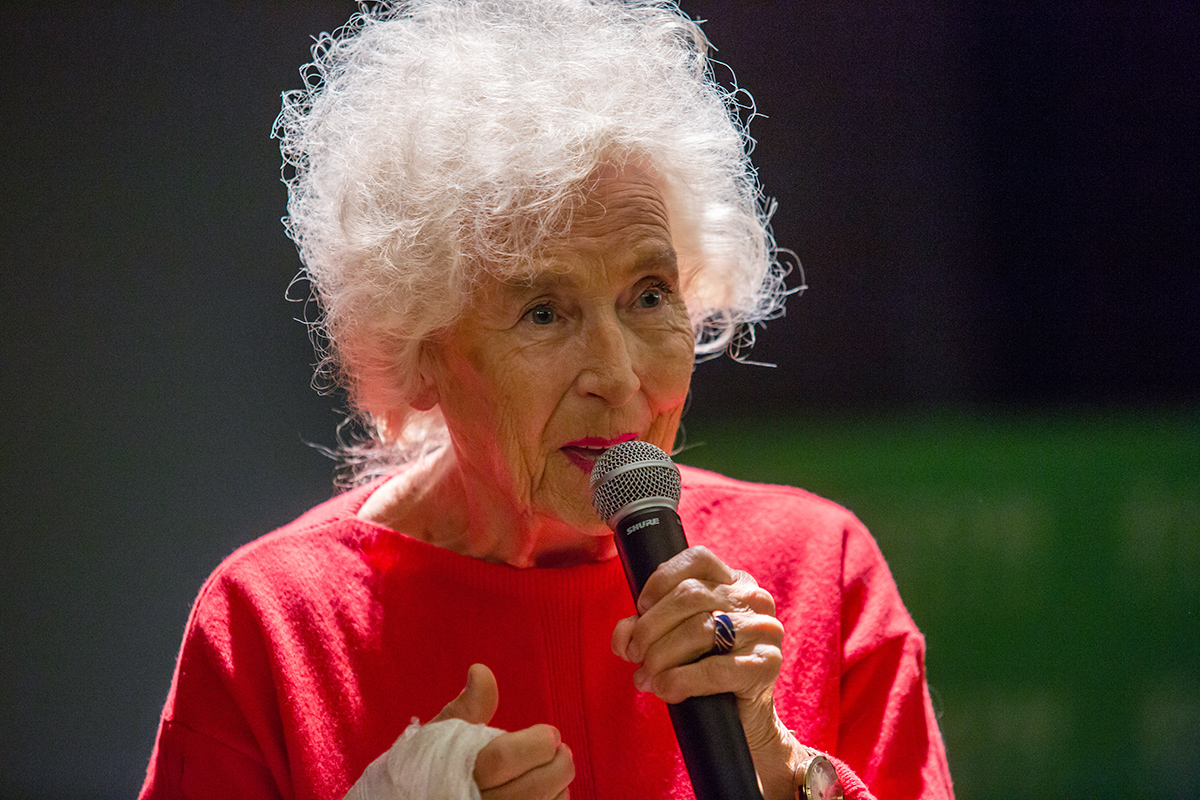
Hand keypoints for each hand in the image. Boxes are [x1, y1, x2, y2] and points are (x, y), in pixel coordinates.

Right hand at [434, 664, 574, 799]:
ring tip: (556, 767)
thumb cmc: (434, 765)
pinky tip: (548, 790)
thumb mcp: (443, 733)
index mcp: (459, 772)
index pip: (503, 758)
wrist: (419, 799)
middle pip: (530, 789)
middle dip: (557, 765)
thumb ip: (468, 706)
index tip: (549, 734)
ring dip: (558, 786)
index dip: (536, 743)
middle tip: (561, 749)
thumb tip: (481, 671)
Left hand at [610, 547, 797, 797]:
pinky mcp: (766, 665)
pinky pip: (713, 669)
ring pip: (699, 630)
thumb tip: (624, 633)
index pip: (698, 559)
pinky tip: (666, 690)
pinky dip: (679, 680)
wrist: (744, 719)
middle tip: (633, 653)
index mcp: (735, 582)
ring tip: (645, 678)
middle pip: (689, 596)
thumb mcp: (675, 639)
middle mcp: (754, 600)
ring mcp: (765, 631)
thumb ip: (647, 626)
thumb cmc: (705, 671)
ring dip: (660, 657)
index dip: (661, 580)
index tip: (640, 608)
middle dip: (649, 627)